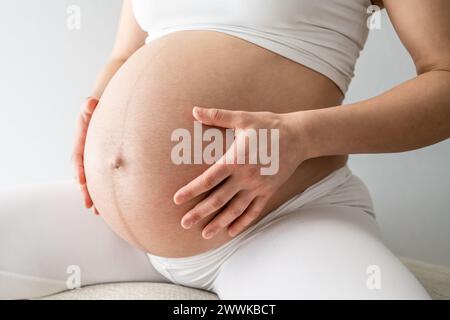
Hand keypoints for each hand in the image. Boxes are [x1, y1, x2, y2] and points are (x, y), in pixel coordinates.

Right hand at [72, 97, 99, 214]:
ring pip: (93, 181)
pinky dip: (105, 192)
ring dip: (95, 196)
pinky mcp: (103, 164)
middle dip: (86, 191)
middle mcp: (85, 155)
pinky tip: (110, 205)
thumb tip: (90, 102)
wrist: (103, 112)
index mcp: (80, 144)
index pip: (78, 159)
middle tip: (89, 205)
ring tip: (98, 212)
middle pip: (84, 175)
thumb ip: (88, 106)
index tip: (81, 182)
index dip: (79, 171)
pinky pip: (103, 179)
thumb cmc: (95, 109)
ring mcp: (94, 161)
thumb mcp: (90, 106)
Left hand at [174, 106, 307, 238]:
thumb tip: (194, 110)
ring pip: (235, 210)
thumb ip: (217, 116)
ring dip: (218, 223)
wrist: (299, 136)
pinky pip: (254, 211)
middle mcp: (245, 177)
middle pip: (218, 200)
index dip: (192, 191)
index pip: (208, 179)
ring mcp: (258, 187)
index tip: (177, 200)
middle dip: (200, 212)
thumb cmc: (269, 126)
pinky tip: (231, 231)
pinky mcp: (268, 192)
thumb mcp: (243, 118)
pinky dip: (242, 223)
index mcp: (236, 160)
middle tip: (184, 223)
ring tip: (204, 234)